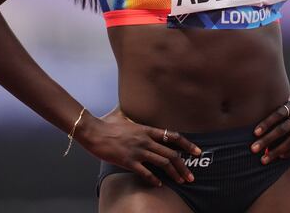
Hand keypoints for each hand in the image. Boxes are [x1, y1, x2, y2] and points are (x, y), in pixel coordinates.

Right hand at [79, 105, 201, 186]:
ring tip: (181, 181)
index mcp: (146, 129)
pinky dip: (154, 179)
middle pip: (171, 153)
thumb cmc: (106, 123)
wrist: (93, 131)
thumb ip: (129, 113)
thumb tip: (128, 105)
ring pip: (163, 163)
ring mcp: (138, 151)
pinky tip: (159, 184)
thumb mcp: (121, 114)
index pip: (172, 136)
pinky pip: (146, 172)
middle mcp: (145, 140)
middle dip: (184, 166)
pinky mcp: (128, 161)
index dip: (187, 144)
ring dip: (174, 174)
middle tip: (191, 176)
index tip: (197, 151)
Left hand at [250, 90, 289, 163]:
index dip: (266, 123)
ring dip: (277, 151)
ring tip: (264, 159)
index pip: (278, 114)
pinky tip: (280, 157)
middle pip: (282, 129)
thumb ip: (282, 97)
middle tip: (253, 148)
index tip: (255, 132)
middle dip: (267, 140)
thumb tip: (263, 94)